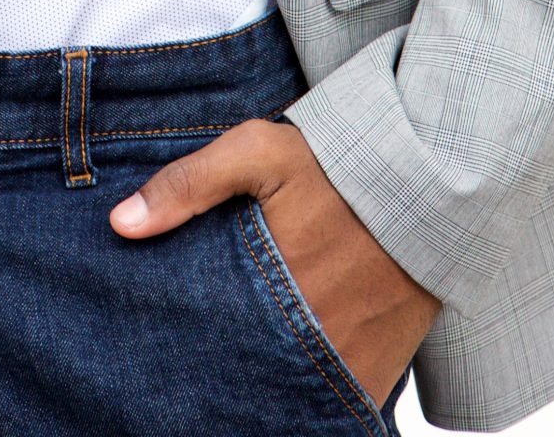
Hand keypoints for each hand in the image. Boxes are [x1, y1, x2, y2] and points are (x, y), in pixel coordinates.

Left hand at [110, 115, 439, 410]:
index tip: (159, 351)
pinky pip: (332, 403)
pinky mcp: (377, 371)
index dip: (180, 349)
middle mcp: (310, 332)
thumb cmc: (337, 163)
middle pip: (243, 374)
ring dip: (259, 386)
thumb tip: (121, 224)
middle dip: (217, 374)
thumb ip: (188, 184)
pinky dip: (307, 398)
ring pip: (284, 394)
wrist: (432, 179)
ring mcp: (347, 359)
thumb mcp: (258, 150)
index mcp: (273, 280)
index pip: (208, 337)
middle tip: (193, 367)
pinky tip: (281, 378)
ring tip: (233, 375)